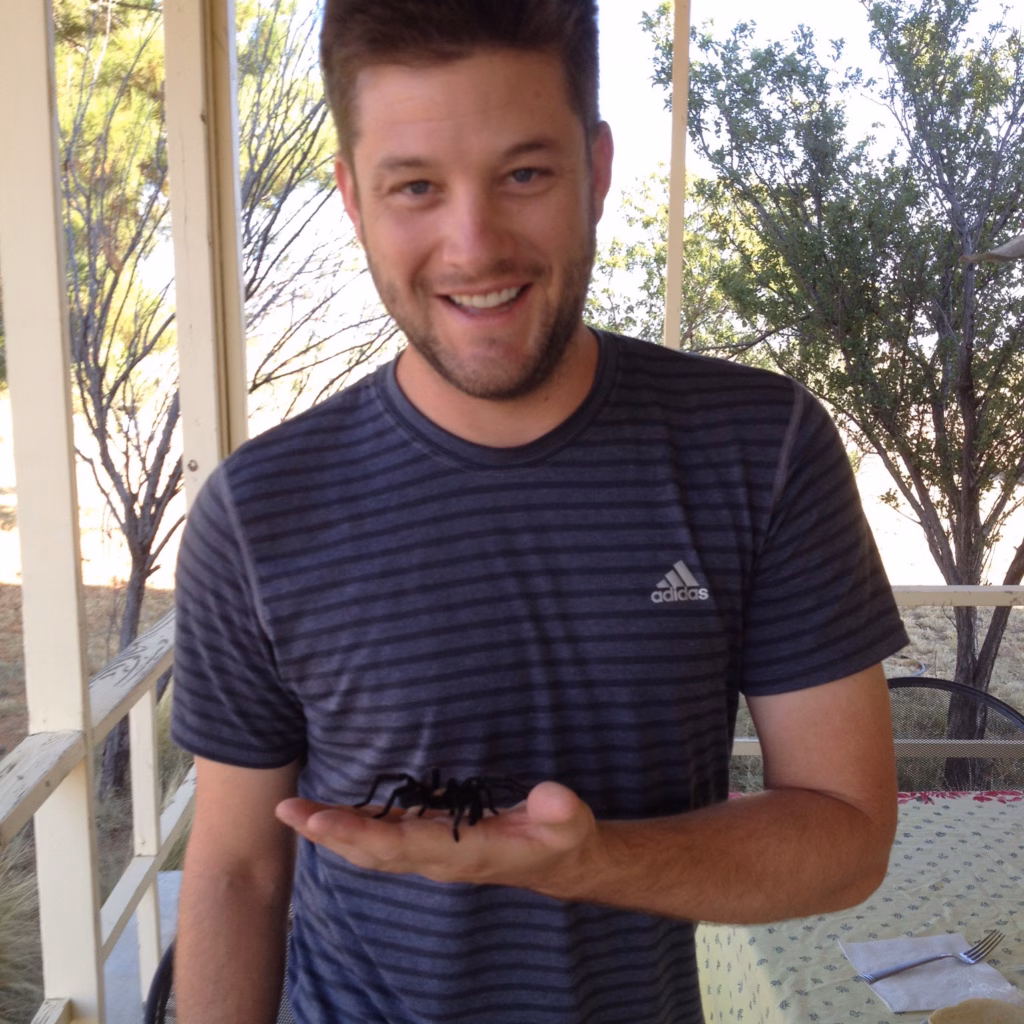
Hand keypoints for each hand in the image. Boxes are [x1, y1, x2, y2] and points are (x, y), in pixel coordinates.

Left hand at [275, 781, 599, 895]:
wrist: (558, 861)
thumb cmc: (559, 838)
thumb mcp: (569, 822)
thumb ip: (559, 810)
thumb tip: (552, 797)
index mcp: (461, 853)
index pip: (400, 846)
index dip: (358, 834)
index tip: (321, 819)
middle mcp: (437, 858)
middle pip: (371, 852)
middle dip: (328, 833)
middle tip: (287, 810)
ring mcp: (431, 852)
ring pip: (371, 848)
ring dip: (332, 831)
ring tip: (295, 810)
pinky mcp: (431, 840)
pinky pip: (382, 838)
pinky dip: (353, 826)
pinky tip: (333, 811)